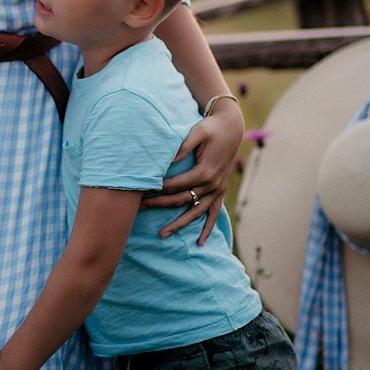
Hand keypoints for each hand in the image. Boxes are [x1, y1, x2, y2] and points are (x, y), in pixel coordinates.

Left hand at [140, 100, 243, 242]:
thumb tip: (168, 159)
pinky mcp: (220, 191)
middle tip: (138, 209)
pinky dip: (207, 228)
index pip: (175, 185)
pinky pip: (214, 214)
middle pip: (181, 200)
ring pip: (195, 212)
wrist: (231, 127)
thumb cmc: (210, 127)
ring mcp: (217, 190)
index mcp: (204, 172)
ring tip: (162, 235)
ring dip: (179, 224)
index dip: (157, 188)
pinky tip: (200, 242)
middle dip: (159, 205)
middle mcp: (212, 185)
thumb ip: (183, 146)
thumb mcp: (197, 132)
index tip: (140, 191)